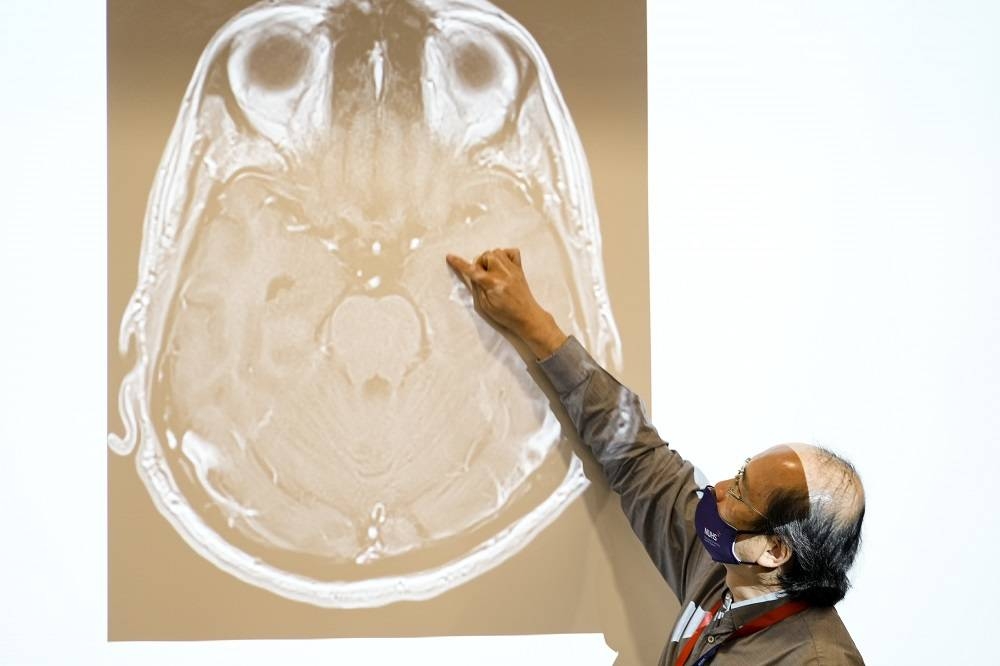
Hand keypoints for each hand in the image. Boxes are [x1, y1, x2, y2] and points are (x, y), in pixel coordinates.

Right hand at [446, 248, 566, 358]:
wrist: (526, 316)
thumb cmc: (505, 315)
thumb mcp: (484, 306)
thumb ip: (477, 288)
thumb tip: (472, 274)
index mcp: (492, 283)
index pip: (472, 270)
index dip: (459, 263)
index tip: (450, 257)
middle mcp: (502, 273)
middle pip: (485, 255)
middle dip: (480, 263)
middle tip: (482, 276)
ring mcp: (512, 269)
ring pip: (497, 251)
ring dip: (490, 259)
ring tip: (491, 271)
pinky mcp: (519, 269)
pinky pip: (512, 252)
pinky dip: (505, 255)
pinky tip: (502, 265)